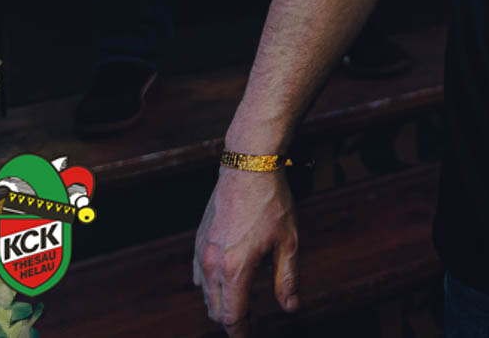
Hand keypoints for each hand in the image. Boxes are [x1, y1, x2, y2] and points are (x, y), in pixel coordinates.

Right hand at [194, 168, 300, 336]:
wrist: (248, 167)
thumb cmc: (273, 203)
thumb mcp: (288, 242)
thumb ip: (287, 278)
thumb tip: (290, 308)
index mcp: (235, 269)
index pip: (233, 316)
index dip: (242, 331)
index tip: (249, 336)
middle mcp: (212, 265)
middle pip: (216, 310)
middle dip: (232, 319)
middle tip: (251, 319)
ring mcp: (201, 253)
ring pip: (206, 294)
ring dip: (222, 303)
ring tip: (243, 301)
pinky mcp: (198, 241)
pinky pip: (198, 276)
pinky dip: (211, 286)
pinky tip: (225, 282)